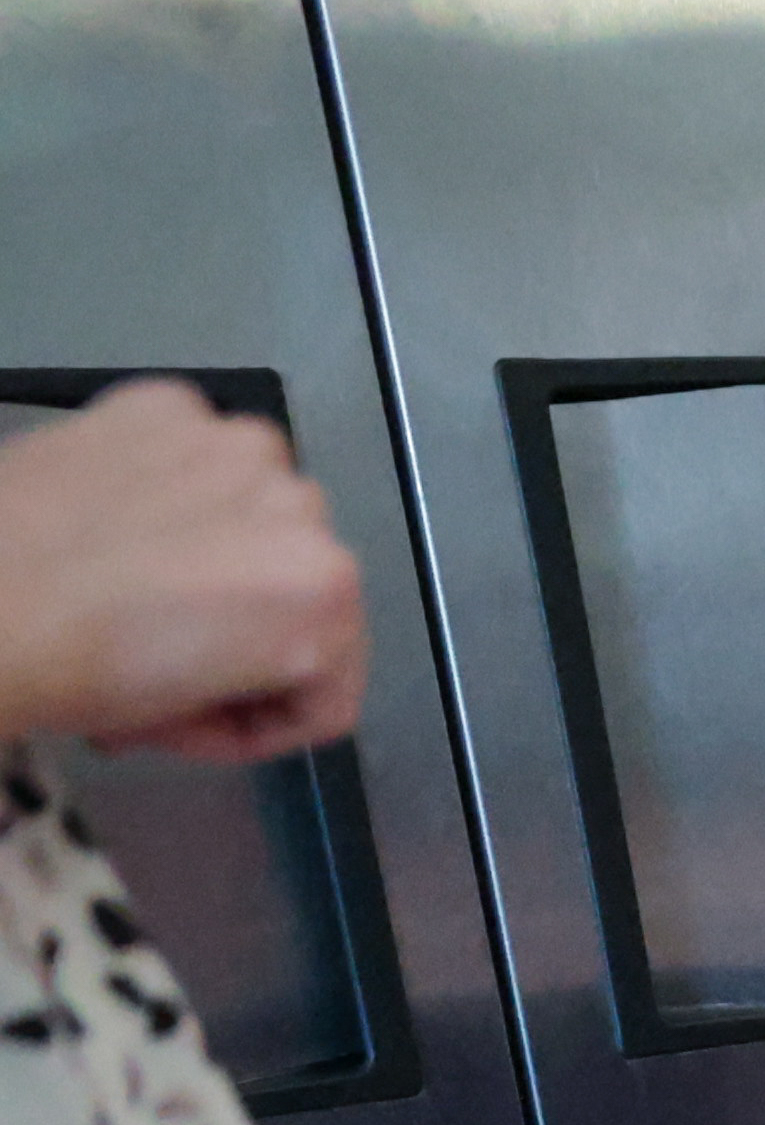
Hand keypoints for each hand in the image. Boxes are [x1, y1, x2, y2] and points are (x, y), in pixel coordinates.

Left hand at [0, 381, 364, 760]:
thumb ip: (256, 682)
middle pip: (303, 586)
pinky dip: (166, 485)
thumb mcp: (192, 718)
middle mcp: (298, 503)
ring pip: (256, 511)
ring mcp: (230, 442)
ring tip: (138, 583)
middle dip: (246, 626)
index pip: (335, 678)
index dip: (268, 716)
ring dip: (215, 545)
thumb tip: (236, 664)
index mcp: (321, 592)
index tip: (213, 718)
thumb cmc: (70, 665)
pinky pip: (194, 455)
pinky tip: (116, 521)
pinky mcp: (165, 406)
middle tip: (172, 659)